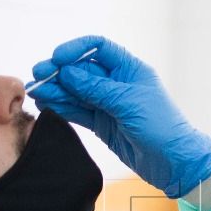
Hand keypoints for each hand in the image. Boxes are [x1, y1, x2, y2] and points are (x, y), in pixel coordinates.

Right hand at [29, 36, 210, 197]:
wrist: (174, 162)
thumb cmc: (162, 127)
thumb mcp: (128, 103)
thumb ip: (96, 88)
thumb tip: (67, 72)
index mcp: (129, 69)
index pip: (98, 48)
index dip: (76, 49)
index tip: (57, 58)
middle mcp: (117, 83)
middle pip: (82, 70)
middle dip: (59, 72)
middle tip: (38, 76)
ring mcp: (108, 104)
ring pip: (76, 91)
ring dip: (56, 90)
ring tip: (35, 92)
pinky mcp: (102, 123)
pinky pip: (77, 111)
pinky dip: (62, 107)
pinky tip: (46, 104)